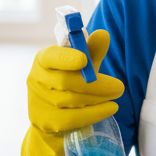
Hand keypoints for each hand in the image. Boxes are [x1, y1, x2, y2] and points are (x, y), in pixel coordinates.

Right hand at [21, 29, 123, 155]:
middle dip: (95, 84)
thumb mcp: (81, 67)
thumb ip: (91, 51)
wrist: (53, 120)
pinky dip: (94, 113)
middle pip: (66, 81)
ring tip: (115, 96)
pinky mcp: (46, 122)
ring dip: (98, 98)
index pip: (51, 57)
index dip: (67, 58)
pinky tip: (109, 109)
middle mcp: (36, 79)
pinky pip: (73, 118)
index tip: (84, 60)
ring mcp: (38, 102)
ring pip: (71, 100)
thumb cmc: (70, 85)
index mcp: (43, 60)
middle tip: (119, 87)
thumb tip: (103, 34)